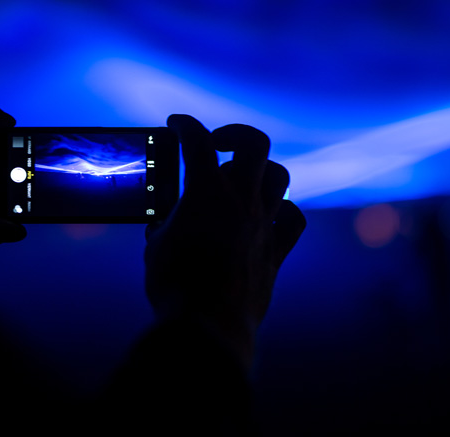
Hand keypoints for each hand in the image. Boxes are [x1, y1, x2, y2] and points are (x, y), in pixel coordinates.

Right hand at [144, 115, 305, 364]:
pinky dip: (283, 211)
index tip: (177, 124)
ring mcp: (263, 224)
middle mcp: (241, 200)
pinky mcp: (276, 251)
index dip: (185, 125)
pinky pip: (293, 220)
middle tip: (217, 145)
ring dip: (260, 171)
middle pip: (254, 144)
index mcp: (205, 191)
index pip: (196, 140)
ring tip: (240, 181)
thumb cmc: (174, 283)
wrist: (208, 325)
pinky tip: (269, 215)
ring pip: (279, 177)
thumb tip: (165, 220)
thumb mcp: (156, 244)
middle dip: (234, 134)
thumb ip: (164, 222)